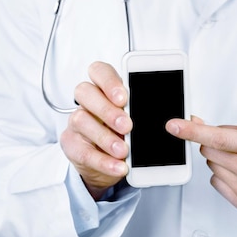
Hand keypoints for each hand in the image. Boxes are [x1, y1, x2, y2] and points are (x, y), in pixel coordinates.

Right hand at [60, 62, 131, 199]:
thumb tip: (165, 117)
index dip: (109, 81)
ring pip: (81, 120)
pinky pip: (83, 151)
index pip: (99, 71)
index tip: (124, 98)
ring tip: (124, 150)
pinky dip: (103, 161)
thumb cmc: (124, 133)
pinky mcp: (71, 144)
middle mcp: (87, 102)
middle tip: (127, 126)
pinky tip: (118, 166)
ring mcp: (76, 122)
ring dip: (104, 137)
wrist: (109, 162)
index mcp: (104, 88)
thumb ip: (140, 112)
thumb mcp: (136, 119)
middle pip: (85, 92)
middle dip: (106, 109)